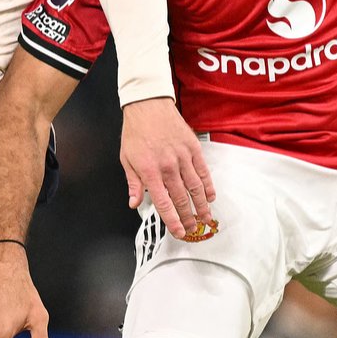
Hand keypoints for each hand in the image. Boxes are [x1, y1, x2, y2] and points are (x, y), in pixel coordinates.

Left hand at [120, 97, 215, 237]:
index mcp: (149, 172)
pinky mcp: (193, 148)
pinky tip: (210, 196)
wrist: (148, 106)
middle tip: (192, 229)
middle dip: (188, 217)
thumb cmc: (136, 132)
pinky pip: (203, 171)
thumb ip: (133, 183)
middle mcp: (168, 167)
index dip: (172, 220)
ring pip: (195, 188)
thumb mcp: (126, 159)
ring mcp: (182, 157)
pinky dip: (208, 186)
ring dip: (201, 206)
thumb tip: (134, 203)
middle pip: (181, 199)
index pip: (163, 203)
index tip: (178, 231)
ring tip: (205, 218)